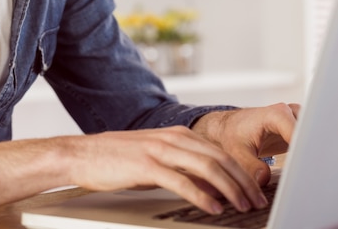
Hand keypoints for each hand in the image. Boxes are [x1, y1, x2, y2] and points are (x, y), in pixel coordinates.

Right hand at [64, 126, 269, 215]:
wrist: (84, 154)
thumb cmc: (120, 158)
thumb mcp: (158, 158)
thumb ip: (184, 166)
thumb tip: (212, 185)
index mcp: (178, 134)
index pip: (220, 152)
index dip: (242, 172)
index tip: (255, 191)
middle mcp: (173, 138)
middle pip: (219, 158)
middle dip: (243, 182)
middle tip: (257, 202)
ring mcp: (160, 150)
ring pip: (206, 167)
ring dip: (229, 188)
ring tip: (242, 206)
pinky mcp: (147, 166)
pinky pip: (182, 181)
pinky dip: (202, 195)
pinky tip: (213, 208)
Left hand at [192, 102, 299, 185]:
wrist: (229, 128)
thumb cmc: (232, 135)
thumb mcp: (237, 152)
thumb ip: (250, 165)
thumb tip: (264, 178)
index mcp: (274, 115)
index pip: (297, 131)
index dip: (300, 150)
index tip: (298, 166)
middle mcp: (287, 113)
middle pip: (307, 132)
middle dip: (304, 151)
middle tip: (296, 169)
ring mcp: (292, 119)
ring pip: (309, 135)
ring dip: (305, 151)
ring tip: (294, 167)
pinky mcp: (295, 128)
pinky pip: (307, 139)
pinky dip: (304, 151)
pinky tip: (296, 164)